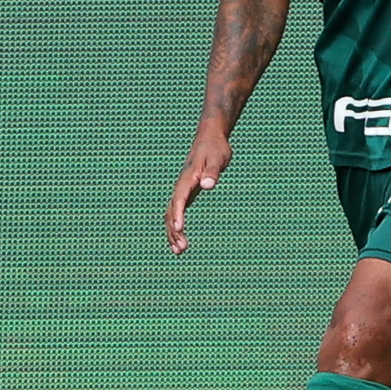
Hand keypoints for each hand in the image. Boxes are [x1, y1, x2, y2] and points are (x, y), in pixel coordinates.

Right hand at [165, 125, 232, 255]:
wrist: (210, 138)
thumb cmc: (216, 148)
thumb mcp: (218, 158)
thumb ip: (213, 171)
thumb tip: (208, 185)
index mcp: (188, 177)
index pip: (179, 197)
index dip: (178, 213)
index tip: (179, 228)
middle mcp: (181, 185)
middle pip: (171, 210)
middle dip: (173, 230)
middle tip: (181, 249)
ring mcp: (182, 189)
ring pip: (171, 214)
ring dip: (173, 232)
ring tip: (179, 251)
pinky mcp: (186, 192)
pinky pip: (177, 212)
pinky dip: (177, 226)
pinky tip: (181, 239)